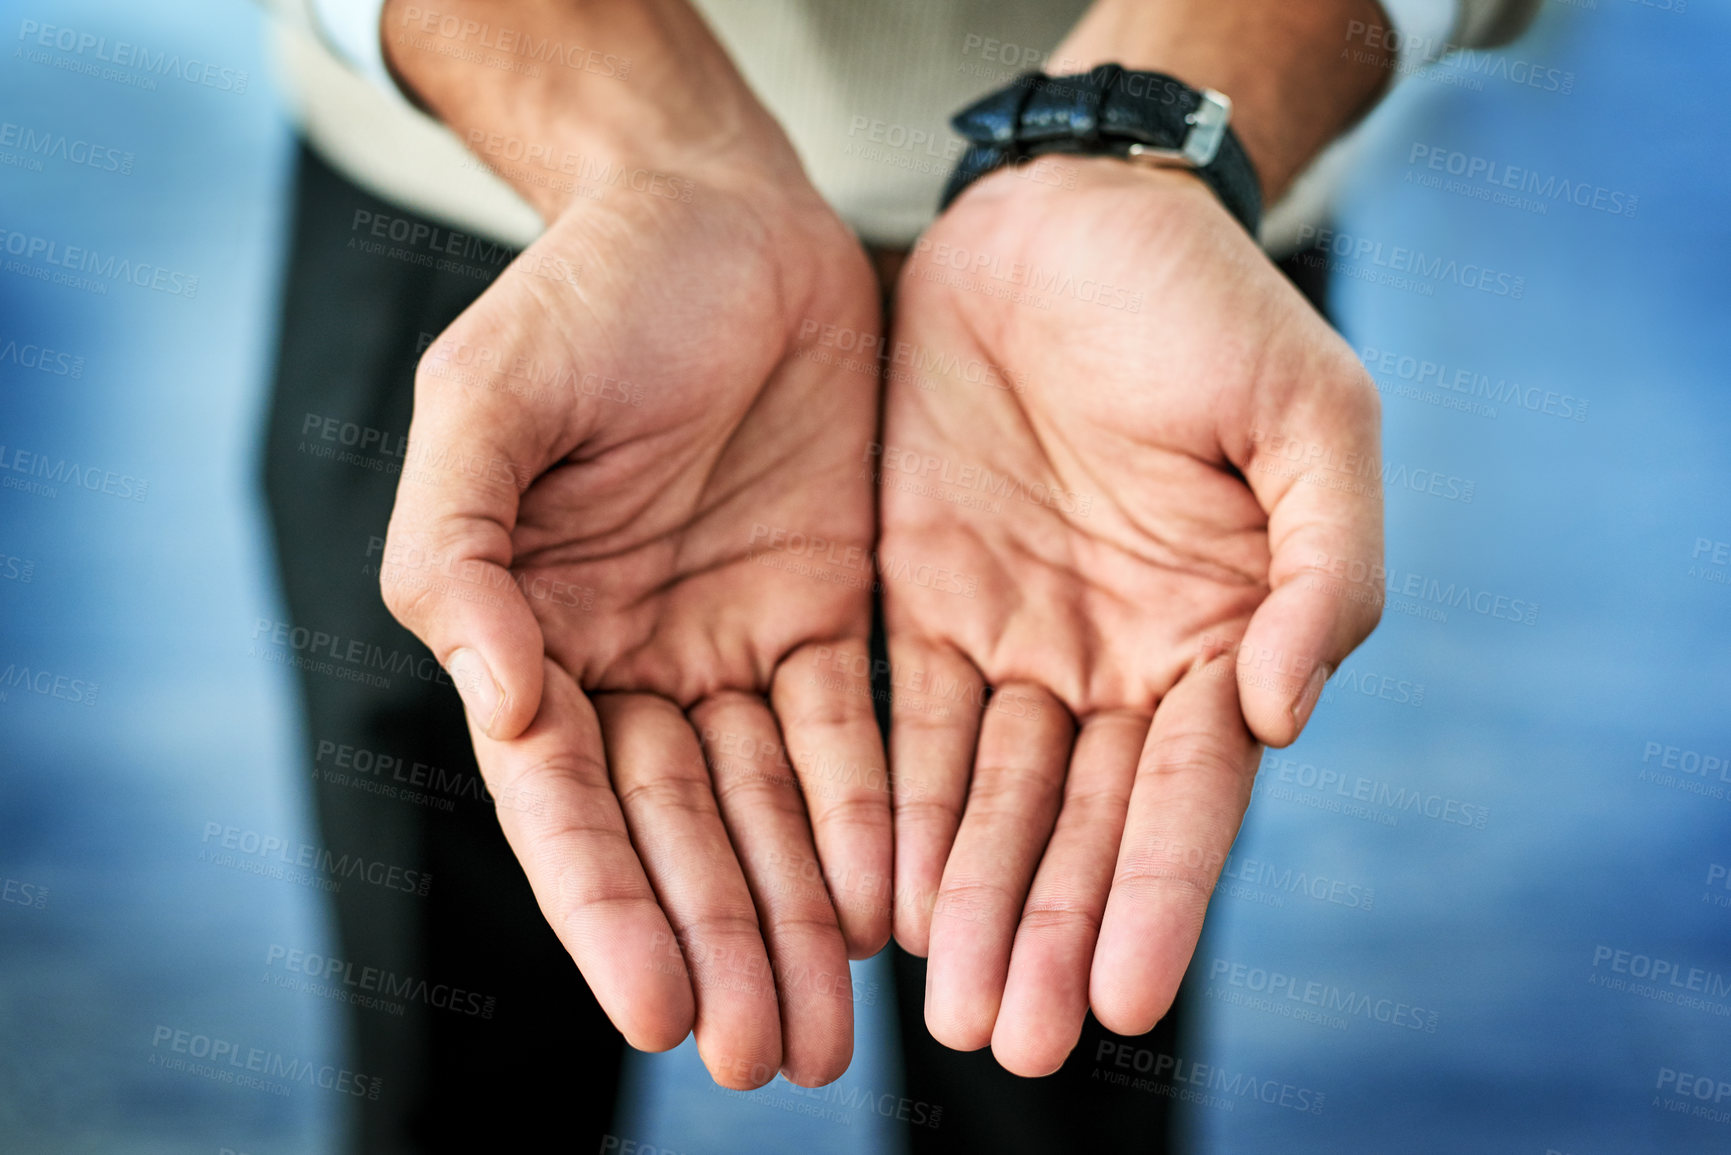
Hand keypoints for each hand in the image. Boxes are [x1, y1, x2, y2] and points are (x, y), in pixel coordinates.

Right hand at [380, 155, 889, 1085]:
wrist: (713, 210)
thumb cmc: (581, 296)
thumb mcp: (485, 406)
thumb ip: (462, 559)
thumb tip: (493, 711)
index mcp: (530, 629)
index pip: (566, 796)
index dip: (605, 905)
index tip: (655, 1010)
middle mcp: (629, 658)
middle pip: (678, 829)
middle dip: (720, 943)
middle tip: (764, 1060)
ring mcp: (731, 639)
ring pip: (770, 805)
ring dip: (801, 915)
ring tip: (833, 1033)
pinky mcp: (826, 606)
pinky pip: (854, 729)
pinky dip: (873, 815)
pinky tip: (898, 903)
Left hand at [879, 157, 1382, 1073]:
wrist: (1068, 218)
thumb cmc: (1206, 307)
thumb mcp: (1310, 418)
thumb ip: (1326, 570)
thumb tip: (1285, 716)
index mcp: (1222, 634)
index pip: (1188, 793)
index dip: (1156, 894)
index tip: (1121, 996)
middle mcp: (1117, 661)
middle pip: (1078, 822)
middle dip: (1045, 928)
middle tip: (1010, 1039)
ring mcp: (1016, 638)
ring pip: (986, 795)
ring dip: (966, 899)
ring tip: (944, 1005)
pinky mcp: (923, 600)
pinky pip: (900, 721)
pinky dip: (888, 808)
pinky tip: (873, 892)